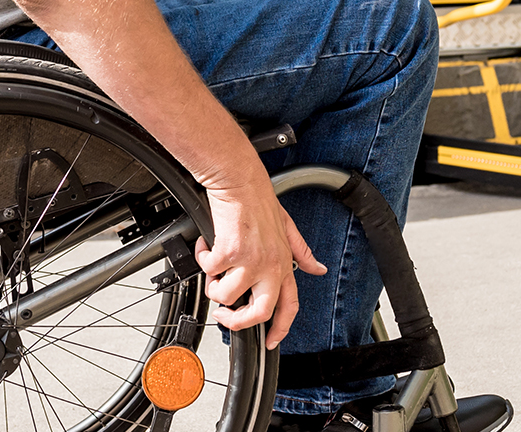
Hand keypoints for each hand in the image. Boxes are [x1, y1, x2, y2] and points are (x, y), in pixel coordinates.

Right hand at [193, 178, 327, 349]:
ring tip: (214, 266)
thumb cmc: (260, 200)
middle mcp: (270, 266)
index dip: (280, 329)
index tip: (269, 341)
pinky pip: (209, 270)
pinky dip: (203, 257)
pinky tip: (207, 245)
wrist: (239, 180)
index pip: (289, 305)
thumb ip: (301, 251)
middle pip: (259, 313)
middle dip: (236, 321)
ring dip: (213, 284)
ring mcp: (250, 261)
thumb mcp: (288, 227)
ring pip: (225, 295)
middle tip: (223, 315)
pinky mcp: (229, 252)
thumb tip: (317, 268)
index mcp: (285, 263)